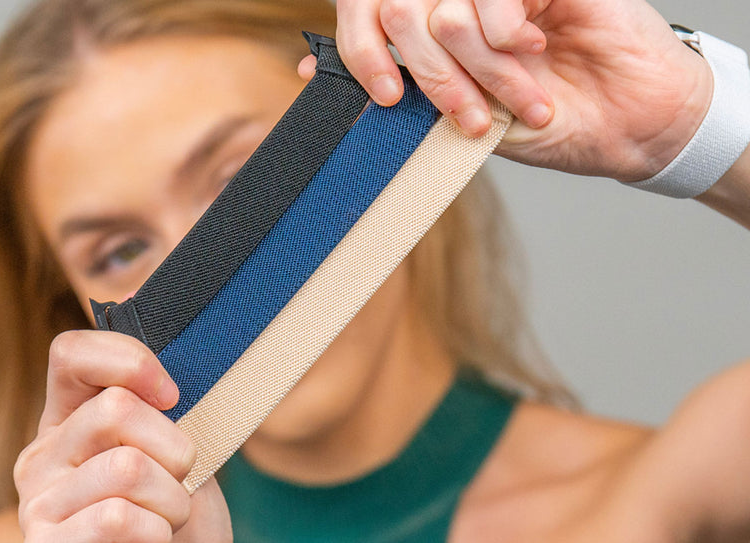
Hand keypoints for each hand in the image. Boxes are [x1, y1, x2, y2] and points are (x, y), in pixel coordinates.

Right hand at [14, 330, 230, 541]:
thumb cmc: (173, 506)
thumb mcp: (173, 441)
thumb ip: (158, 391)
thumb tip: (136, 299)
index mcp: (70, 417)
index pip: (71, 352)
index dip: (128, 359)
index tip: (174, 392)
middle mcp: (43, 453)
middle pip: (118, 409)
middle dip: (176, 447)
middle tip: (180, 478)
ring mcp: (39, 501)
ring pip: (129, 467)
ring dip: (175, 498)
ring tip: (169, 516)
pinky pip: (120, 517)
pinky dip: (159, 531)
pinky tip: (152, 540)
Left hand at [334, 0, 714, 180]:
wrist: (630, 125)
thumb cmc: (552, 125)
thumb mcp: (466, 118)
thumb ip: (401, 89)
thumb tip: (318, 67)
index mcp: (434, 33)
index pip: (367, 13)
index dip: (360, 50)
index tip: (385, 96)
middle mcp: (458, 2)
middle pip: (399, 13)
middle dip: (434, 80)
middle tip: (471, 117)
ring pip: (444, 13)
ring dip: (482, 71)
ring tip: (522, 96)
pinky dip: (506, 36)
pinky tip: (534, 48)